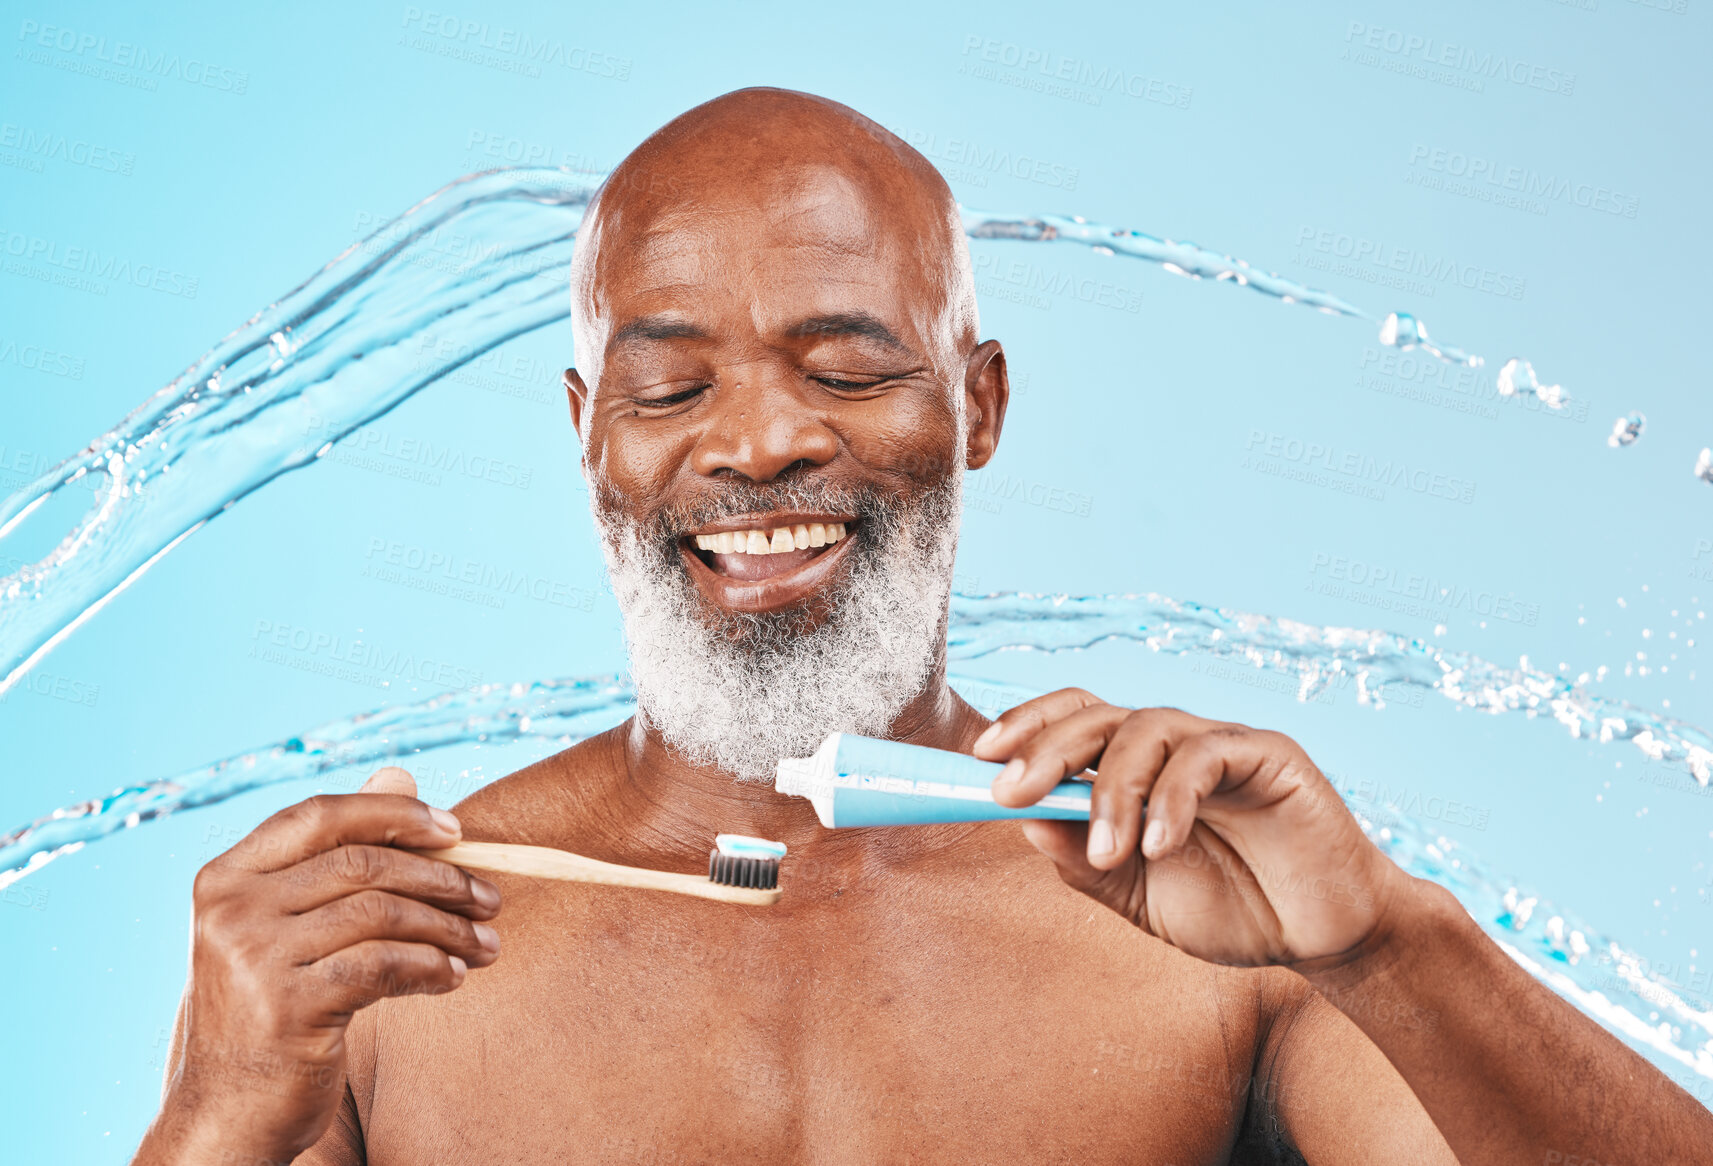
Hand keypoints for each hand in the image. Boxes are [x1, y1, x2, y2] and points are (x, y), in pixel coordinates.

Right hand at [138, 768, 501, 1163]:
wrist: (226, 1113)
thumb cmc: (271, 1009)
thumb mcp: (291, 927)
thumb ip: (338, 853)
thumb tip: (401, 773)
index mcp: (225, 877)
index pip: (319, 815)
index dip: (393, 813)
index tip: (456, 829)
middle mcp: (230, 909)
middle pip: (361, 864)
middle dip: (441, 877)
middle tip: (491, 898)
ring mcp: (252, 958)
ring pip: (381, 914)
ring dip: (449, 927)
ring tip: (486, 945)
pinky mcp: (286, 1007)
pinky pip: (383, 967)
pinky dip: (431, 967)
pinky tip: (453, 978)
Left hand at [976, 690, 1408, 968]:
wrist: (1323, 938)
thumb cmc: (1233, 909)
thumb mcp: (1139, 895)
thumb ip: (1085, 861)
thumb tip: (1024, 820)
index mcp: (1134, 769)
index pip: (1071, 721)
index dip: (1025, 728)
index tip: (979, 760)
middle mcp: (1171, 744)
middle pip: (1095, 715)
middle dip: (1044, 748)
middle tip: (1011, 792)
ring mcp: (1219, 743)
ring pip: (1145, 728)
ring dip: (1112, 790)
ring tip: (1111, 853)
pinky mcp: (1268, 753)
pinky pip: (1205, 755)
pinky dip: (1172, 798)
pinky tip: (1161, 846)